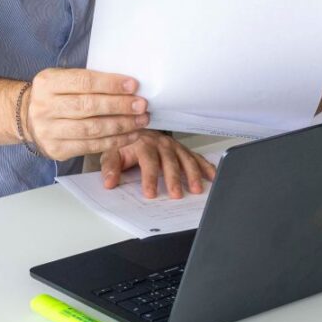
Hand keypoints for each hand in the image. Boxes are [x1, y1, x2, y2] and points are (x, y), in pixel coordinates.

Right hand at [23, 68, 148, 160]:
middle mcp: (45, 107)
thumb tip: (127, 86)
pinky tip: (130, 135)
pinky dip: (114, 141)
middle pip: (88, 106)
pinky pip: (91, 146)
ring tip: (141, 120)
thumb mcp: (62, 79)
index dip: (110, 84)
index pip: (84, 82)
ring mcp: (49, 130)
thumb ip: (88, 81)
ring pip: (92, 129)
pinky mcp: (57, 150)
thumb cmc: (55, 95)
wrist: (26, 118)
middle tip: (142, 105)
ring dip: (121, 125)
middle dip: (119, 106)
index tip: (133, 85)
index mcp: (47, 83)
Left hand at [101, 131, 217, 199]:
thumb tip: (109, 182)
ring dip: (192, 174)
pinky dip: (206, 166)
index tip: (150, 193)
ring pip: (186, 160)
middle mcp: (161, 144)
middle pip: (170, 162)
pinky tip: (212, 176)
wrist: (137, 127)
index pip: (148, 162)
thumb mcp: (112, 153)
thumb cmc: (126, 143)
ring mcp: (174, 146)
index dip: (150, 179)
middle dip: (174, 179)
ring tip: (196, 189)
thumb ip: (111, 168)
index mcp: (143, 144)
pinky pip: (196, 157)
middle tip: (177, 195)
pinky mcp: (183, 149)